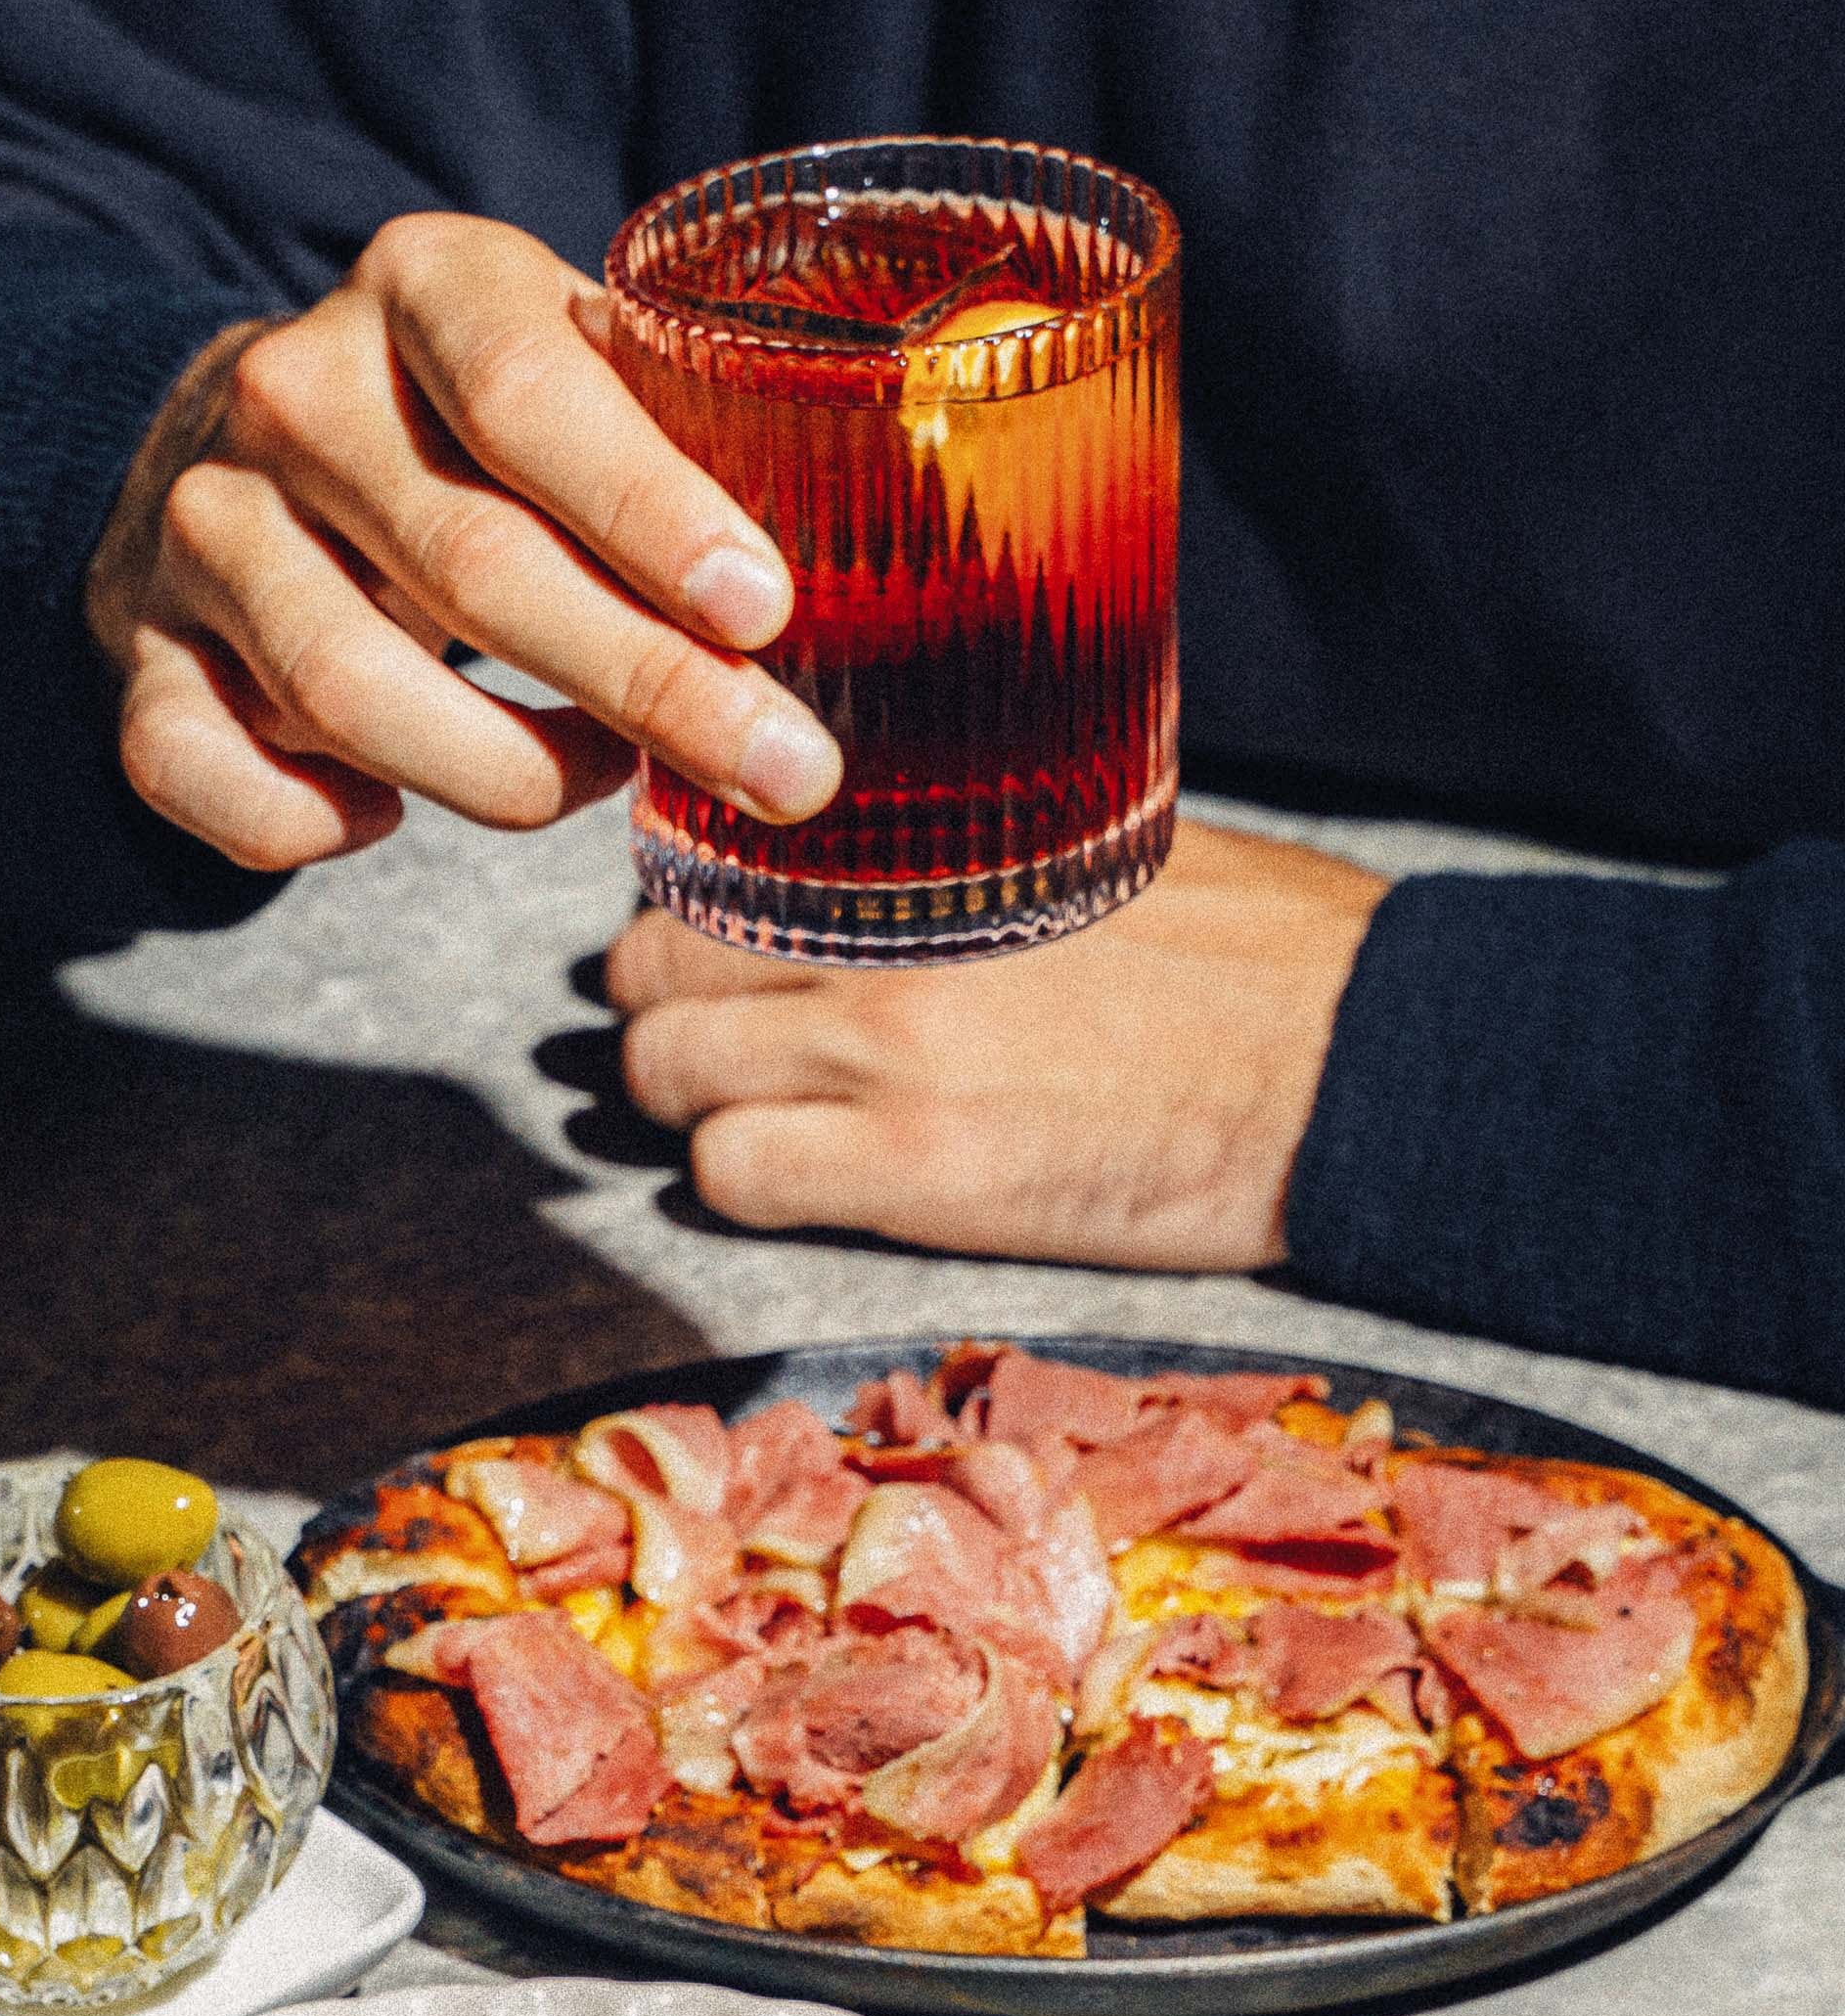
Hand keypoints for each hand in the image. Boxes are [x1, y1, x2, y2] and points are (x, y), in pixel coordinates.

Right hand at [84, 215, 842, 872]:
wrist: (253, 448)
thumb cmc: (474, 435)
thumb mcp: (577, 371)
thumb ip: (682, 430)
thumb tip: (881, 555)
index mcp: (422, 285)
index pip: (526, 394)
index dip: (650, 515)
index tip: (765, 613)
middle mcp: (291, 391)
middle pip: (467, 567)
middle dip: (644, 690)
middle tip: (780, 771)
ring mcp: (202, 526)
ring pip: (345, 693)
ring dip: (498, 774)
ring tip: (589, 784)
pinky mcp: (141, 653)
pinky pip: (204, 775)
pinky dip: (309, 825)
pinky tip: (385, 815)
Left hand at [604, 818, 1386, 1268]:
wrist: (1363, 1062)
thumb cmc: (1257, 949)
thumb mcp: (1101, 834)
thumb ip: (970, 839)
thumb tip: (893, 837)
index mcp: (926, 835)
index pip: (711, 854)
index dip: (693, 912)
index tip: (719, 945)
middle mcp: (879, 929)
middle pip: (652, 967)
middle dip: (669, 1011)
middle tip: (722, 1042)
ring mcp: (885, 1051)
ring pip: (667, 1077)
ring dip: (695, 1106)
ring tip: (760, 1115)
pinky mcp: (916, 1172)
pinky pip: (730, 1178)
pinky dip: (740, 1182)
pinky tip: (807, 1179)